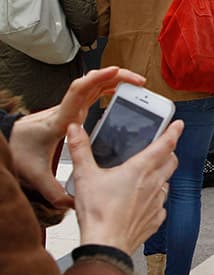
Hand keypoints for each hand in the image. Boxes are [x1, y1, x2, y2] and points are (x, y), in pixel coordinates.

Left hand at [9, 67, 146, 208]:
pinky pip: (94, 94)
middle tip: (139, 82)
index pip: (79, 91)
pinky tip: (121, 94)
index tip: (115, 72)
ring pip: (95, 85)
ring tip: (136, 86)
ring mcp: (70, 109)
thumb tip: (71, 202)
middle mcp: (67, 110)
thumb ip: (53, 190)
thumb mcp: (35, 174)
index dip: (98, 78)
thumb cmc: (19, 153)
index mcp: (61, 120)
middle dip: (118, 77)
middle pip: (93, 82)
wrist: (7, 144)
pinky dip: (109, 89)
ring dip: (116, 81)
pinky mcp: (73, 113)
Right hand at [67, 120, 181, 254]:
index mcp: (141, 169)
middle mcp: (154, 183)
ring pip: (167, 182)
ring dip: (161, 177)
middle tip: (162, 150)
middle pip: (171, 162)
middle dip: (169, 153)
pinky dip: (155, 200)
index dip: (173, 131)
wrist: (106, 245)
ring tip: (148, 176)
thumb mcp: (84, 176)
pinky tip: (143, 202)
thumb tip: (76, 130)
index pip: (165, 144)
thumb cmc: (98, 214)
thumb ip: (80, 150)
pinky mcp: (156, 219)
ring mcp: (157, 202)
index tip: (178, 125)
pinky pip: (161, 205)